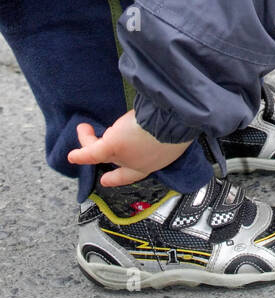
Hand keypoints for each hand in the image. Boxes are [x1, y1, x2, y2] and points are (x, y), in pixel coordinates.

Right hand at [68, 111, 193, 186]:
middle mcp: (137, 162)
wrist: (173, 124)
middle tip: (88, 150)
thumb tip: (155, 118)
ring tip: (83, 128)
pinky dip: (80, 154)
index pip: (133, 172)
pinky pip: (91, 152)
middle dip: (101, 153)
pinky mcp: (112, 146)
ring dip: (88, 140)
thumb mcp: (172, 128)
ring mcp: (124, 155)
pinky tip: (72, 155)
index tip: (106, 179)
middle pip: (115, 159)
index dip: (118, 176)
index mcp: (153, 161)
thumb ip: (161, 128)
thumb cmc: (178, 121)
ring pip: (100, 149)